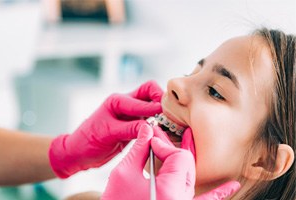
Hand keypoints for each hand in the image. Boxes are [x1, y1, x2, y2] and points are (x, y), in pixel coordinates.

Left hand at [49, 81, 162, 177]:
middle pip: (149, 91)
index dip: (156, 107)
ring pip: (151, 103)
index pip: (143, 98)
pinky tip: (162, 129)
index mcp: (117, 101)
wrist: (79, 153)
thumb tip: (150, 126)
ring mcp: (130, 114)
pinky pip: (149, 118)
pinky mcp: (133, 125)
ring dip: (161, 110)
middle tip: (170, 112)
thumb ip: (130, 129)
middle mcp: (125, 104)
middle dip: (161, 98)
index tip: (166, 115)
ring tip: (169, 121)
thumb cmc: (88, 141)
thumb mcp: (108, 134)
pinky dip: (158, 121)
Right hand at [102, 125, 239, 199]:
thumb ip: (137, 150)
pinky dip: (218, 193)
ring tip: (188, 138)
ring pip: (192, 177)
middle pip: (187, 165)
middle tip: (157, 138)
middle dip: (170, 150)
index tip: (150, 141)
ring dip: (186, 159)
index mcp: (169, 191)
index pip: (179, 156)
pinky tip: (231, 186)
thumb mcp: (123, 175)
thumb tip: (146, 131)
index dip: (163, 144)